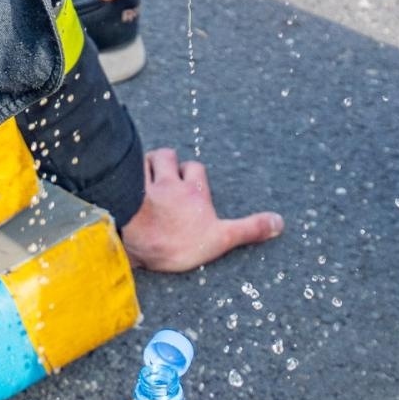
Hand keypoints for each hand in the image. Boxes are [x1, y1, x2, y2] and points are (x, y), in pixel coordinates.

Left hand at [119, 149, 283, 272]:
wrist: (139, 240)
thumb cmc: (178, 242)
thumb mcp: (220, 239)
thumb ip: (249, 229)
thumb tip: (280, 223)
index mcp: (193, 192)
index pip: (195, 169)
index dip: (192, 173)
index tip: (190, 178)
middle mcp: (169, 183)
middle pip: (168, 157)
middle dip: (167, 162)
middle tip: (164, 174)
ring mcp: (143, 185)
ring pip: (145, 160)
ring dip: (145, 164)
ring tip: (143, 173)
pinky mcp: (122, 191)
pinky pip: (122, 174)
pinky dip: (121, 175)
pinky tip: (118, 180)